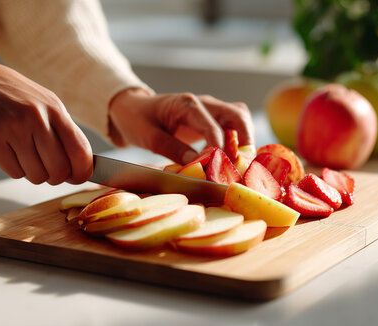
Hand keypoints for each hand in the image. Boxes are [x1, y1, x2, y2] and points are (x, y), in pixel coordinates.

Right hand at [0, 57, 92, 184]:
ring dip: (33, 173)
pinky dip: (14, 169)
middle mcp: (37, 117)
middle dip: (55, 177)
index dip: (82, 171)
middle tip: (46, 168)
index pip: (80, 151)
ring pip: (37, 175)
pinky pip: (15, 172)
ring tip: (24, 155)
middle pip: (59, 169)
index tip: (78, 177)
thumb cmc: (10, 95)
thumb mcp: (43, 103)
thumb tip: (80, 167)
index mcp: (55, 108)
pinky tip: (8, 151)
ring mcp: (14, 128)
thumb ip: (62, 131)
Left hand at [108, 88, 254, 163]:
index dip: (219, 150)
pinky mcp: (211, 119)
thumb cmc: (137, 120)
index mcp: (187, 104)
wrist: (133, 109)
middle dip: (244, 141)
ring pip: (240, 118)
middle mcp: (203, 103)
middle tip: (240, 166)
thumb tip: (198, 163)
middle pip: (237, 114)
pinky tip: (231, 161)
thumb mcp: (149, 137)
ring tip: (240, 164)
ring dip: (245, 140)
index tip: (217, 171)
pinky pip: (233, 126)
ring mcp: (210, 109)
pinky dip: (238, 141)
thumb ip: (173, 149)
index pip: (213, 126)